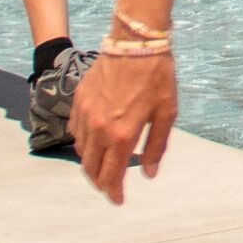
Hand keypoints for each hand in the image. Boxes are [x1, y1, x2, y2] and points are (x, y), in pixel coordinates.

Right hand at [72, 47, 176, 199]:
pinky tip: (95, 141)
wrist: (136, 43)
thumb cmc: (157, 77)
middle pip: (91, 168)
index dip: (114, 192)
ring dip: (91, 163)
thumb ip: (156, 147)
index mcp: (122, 134)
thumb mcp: (166, 113)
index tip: (118, 200)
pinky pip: (75, 130)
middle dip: (100, 182)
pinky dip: (83, 142)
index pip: (111, 176)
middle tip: (110, 186)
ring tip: (104, 165)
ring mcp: (86, 114)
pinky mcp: (79, 100)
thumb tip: (149, 173)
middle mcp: (99, 128)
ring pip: (81, 151)